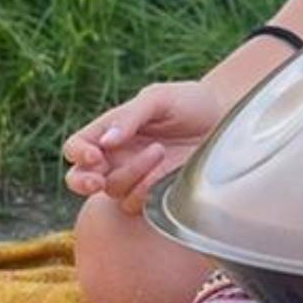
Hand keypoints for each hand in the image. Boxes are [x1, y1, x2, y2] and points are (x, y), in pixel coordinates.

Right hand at [62, 80, 224, 213]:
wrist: (225, 121)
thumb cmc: (190, 103)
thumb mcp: (160, 99)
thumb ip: (131, 116)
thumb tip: (106, 141)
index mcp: (110, 131)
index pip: (77, 147)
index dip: (78, 154)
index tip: (94, 155)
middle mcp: (116, 157)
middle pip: (79, 179)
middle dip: (82, 182)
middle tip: (97, 180)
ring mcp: (134, 178)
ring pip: (112, 191)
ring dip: (131, 174)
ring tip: (159, 150)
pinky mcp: (154, 195)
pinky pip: (136, 203)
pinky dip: (146, 191)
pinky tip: (166, 173)